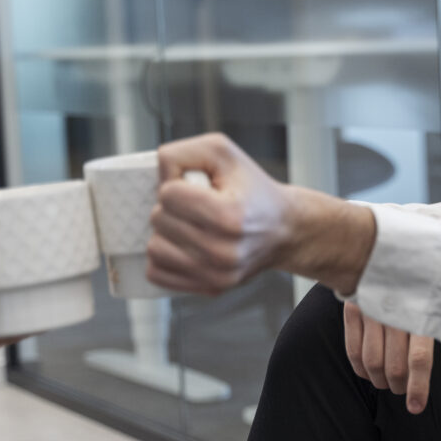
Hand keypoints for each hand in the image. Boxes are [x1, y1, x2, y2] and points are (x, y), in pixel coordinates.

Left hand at [147, 133, 376, 295]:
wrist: (285, 228)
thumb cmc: (253, 190)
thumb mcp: (223, 152)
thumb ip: (182, 153)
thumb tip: (156, 176)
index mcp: (229, 216)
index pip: (168, 194)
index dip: (177, 184)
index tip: (198, 188)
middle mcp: (224, 251)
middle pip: (158, 220)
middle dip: (172, 208)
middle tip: (196, 207)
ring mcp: (217, 275)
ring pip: (154, 248)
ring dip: (166, 233)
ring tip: (189, 226)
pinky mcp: (211, 288)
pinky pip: (158, 274)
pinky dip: (165, 257)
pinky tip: (184, 245)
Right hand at [343, 301, 440, 413]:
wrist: (387, 257)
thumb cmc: (423, 290)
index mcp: (422, 312)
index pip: (419, 359)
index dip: (418, 387)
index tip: (416, 407)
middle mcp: (396, 311)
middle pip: (393, 366)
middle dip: (398, 386)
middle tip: (403, 390)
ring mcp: (372, 310)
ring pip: (371, 362)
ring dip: (379, 381)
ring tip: (388, 383)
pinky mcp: (353, 309)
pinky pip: (353, 351)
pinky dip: (361, 369)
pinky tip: (370, 373)